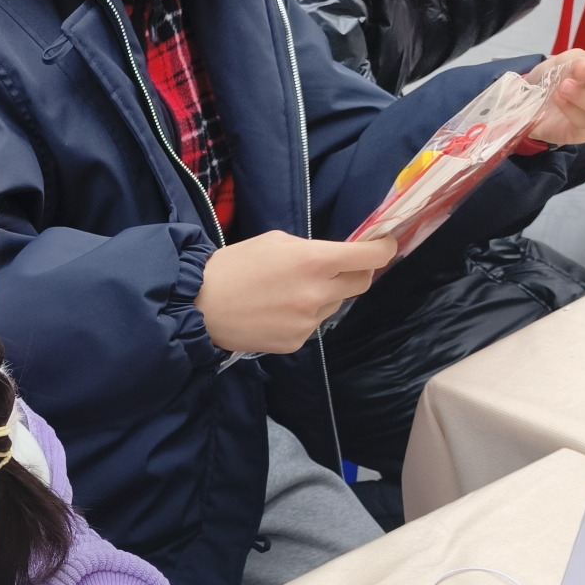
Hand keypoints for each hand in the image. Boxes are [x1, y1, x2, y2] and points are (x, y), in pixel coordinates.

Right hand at [195, 231, 397, 352]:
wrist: (200, 307)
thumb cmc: (234, 267)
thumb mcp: (275, 241)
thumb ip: (312, 248)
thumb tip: (335, 257)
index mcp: (314, 260)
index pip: (371, 256)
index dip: (383, 248)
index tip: (384, 244)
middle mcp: (317, 294)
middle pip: (362, 282)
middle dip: (356, 271)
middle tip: (334, 267)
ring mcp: (308, 322)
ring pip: (335, 304)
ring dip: (325, 295)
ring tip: (289, 291)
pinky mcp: (297, 342)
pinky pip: (314, 324)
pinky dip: (304, 316)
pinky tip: (278, 311)